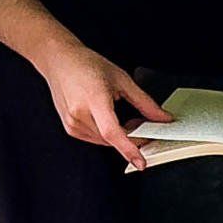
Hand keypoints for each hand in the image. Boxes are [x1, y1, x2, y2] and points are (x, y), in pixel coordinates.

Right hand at [40, 45, 171, 168]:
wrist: (60, 60)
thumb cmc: (87, 65)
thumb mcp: (122, 79)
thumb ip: (144, 102)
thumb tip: (162, 118)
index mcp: (94, 99)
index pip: (112, 132)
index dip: (128, 148)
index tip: (141, 162)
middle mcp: (80, 114)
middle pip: (111, 139)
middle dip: (130, 137)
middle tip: (140, 124)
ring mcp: (72, 123)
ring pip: (104, 141)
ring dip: (117, 135)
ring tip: (122, 115)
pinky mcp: (70, 128)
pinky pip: (95, 138)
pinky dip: (106, 133)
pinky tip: (107, 118)